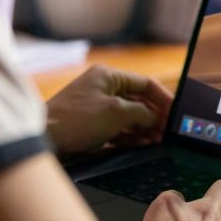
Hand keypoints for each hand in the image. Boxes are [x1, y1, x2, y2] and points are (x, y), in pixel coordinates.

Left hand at [45, 65, 172, 155]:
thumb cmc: (76, 119)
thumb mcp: (117, 113)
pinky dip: (130, 135)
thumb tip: (156, 118)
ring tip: (158, 140)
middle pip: (138, 100)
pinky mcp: (91, 125)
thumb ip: (142, 113)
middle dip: (154, 116)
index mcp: (108, 76)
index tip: (175, 113)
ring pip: (128, 116)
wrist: (44, 138)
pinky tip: (143, 144)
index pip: (145, 83)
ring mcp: (96, 107)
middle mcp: (102, 88)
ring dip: (144, 128)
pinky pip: (117, 128)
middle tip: (168, 131)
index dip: (163, 98)